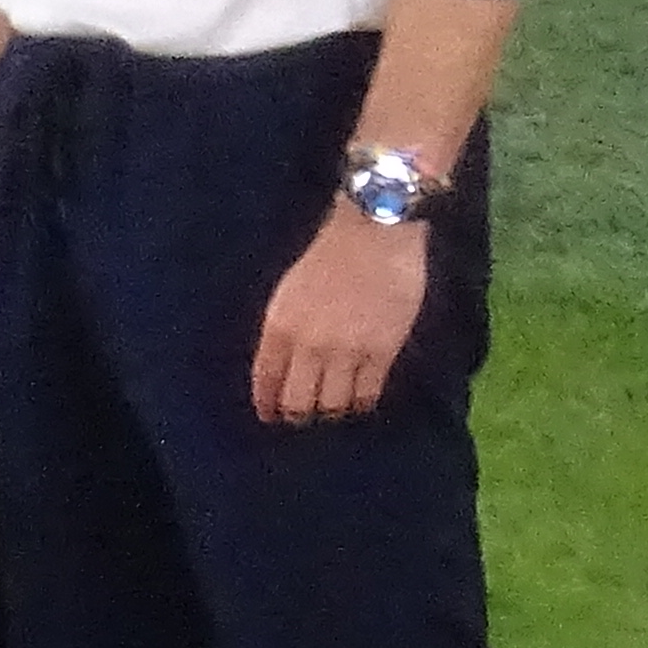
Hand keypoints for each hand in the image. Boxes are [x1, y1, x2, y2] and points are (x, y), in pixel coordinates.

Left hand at [250, 206, 421, 424]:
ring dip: (330, 411)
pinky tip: (360, 400)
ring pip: (332, 405)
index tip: (269, 415)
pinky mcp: (382, 352)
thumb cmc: (330, 251)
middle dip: (297, 415)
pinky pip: (367, 395)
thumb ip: (284, 328)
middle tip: (302, 417)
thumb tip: (283, 365)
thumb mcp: (290, 288)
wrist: (376, 231)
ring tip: (333, 409)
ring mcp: (347, 352)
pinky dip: (360, 403)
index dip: (266, 404)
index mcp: (280, 325)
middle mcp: (309, 345)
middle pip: (297, 403)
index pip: (266, 381)